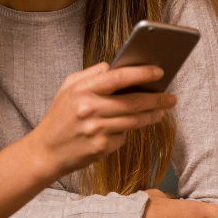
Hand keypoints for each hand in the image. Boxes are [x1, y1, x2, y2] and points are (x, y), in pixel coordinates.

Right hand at [25, 62, 176, 180]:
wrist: (46, 152)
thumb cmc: (59, 117)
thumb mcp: (67, 88)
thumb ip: (90, 74)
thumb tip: (113, 66)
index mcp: (83, 90)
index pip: (118, 77)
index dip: (141, 73)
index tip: (159, 72)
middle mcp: (90, 109)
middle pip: (133, 102)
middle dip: (157, 98)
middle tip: (171, 97)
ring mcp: (96, 130)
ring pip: (134, 121)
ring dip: (151, 116)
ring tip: (160, 112)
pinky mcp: (101, 148)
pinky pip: (123, 137)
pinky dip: (128, 132)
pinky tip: (127, 129)